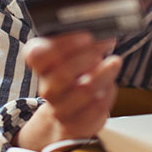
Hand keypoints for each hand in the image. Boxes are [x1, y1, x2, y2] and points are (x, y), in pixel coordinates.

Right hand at [14, 31, 121, 149]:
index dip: (61, 45)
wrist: (68, 115)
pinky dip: (107, 93)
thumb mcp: (70, 58)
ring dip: (103, 74)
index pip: (36, 55)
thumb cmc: (73, 79)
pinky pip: (95, 108)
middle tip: (105, 45)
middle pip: (61, 74)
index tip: (86, 36)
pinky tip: (110, 86)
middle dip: (87, 57)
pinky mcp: (76, 123)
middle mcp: (47, 88)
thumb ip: (78, 44)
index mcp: (41, 67)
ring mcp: (60, 108)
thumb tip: (101, 28)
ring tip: (114, 63)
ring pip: (82, 91)